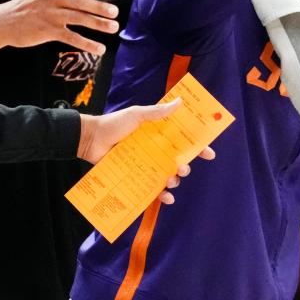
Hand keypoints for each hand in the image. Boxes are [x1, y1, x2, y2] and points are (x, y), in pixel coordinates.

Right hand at [0, 0, 118, 55]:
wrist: (6, 21)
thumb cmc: (31, 1)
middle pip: (80, 2)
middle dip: (99, 7)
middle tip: (115, 12)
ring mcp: (49, 15)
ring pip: (78, 19)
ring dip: (97, 24)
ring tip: (113, 28)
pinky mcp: (47, 31)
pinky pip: (71, 38)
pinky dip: (87, 43)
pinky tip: (100, 48)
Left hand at [78, 99, 216, 203]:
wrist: (91, 139)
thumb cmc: (114, 125)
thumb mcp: (137, 115)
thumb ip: (157, 112)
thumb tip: (180, 102)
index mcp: (158, 136)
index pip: (182, 142)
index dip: (197, 148)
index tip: (209, 154)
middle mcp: (155, 152)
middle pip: (178, 162)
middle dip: (186, 166)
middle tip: (183, 167)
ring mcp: (146, 166)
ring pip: (168, 177)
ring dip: (175, 180)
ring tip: (171, 180)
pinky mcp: (136, 178)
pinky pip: (152, 190)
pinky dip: (162, 196)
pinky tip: (166, 197)